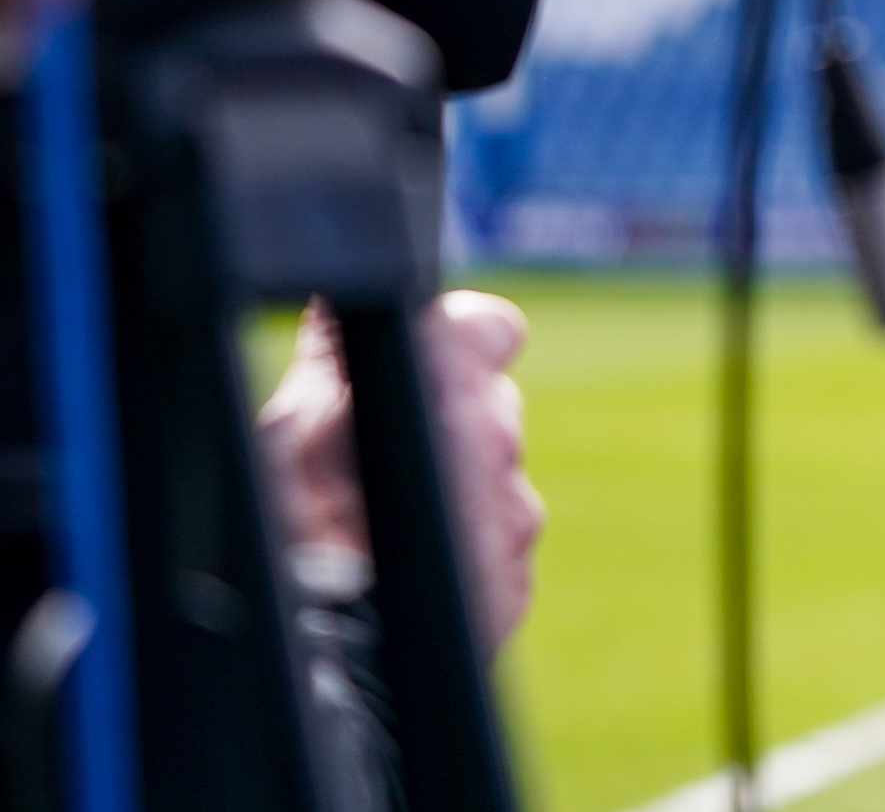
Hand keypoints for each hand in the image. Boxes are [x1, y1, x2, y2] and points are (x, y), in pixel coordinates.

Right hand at [257, 291, 546, 649]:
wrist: (325, 662)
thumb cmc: (291, 538)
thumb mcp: (283, 429)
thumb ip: (328, 359)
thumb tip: (332, 308)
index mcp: (451, 381)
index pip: (488, 326)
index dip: (453, 343)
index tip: (420, 365)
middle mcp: (499, 443)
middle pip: (486, 409)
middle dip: (441, 427)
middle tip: (368, 469)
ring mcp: (514, 516)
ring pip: (490, 485)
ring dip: (449, 498)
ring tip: (375, 535)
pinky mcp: (514, 581)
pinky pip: (493, 551)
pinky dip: (457, 557)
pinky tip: (399, 577)